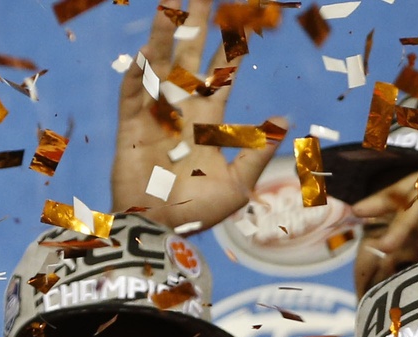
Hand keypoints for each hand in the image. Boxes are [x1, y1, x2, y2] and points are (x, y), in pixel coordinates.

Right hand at [110, 0, 287, 230]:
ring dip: (164, 33)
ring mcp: (155, 115)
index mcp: (208, 121)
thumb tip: (286, 119)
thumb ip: (257, 153)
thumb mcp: (237, 186)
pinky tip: (146, 50)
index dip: (231, 47)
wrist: (160, 232)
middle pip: (191, 56)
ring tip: (170, 0)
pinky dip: (138, 73)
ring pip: (160, 64)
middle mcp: (182, 109)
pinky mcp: (131, 128)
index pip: (222, 75)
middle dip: (196, 24)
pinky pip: (134, 93)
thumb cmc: (198, 213)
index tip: (242, 17)